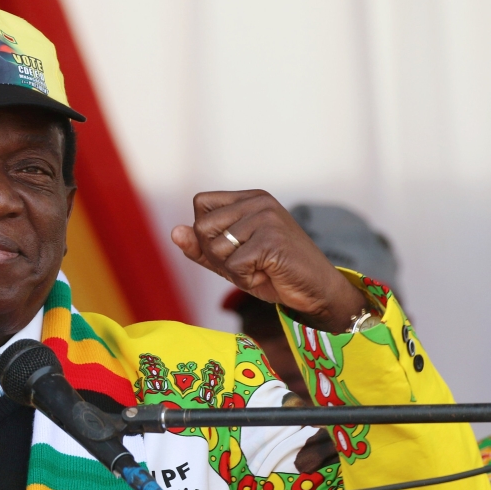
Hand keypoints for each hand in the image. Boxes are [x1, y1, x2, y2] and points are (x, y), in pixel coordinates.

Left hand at [171, 190, 368, 332]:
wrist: (316, 290)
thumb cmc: (272, 273)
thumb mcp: (229, 260)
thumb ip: (200, 247)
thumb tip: (174, 232)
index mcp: (248, 198)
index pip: (200, 204)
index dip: (206, 233)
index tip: (233, 247)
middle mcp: (258, 202)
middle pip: (202, 227)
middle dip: (217, 255)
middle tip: (248, 262)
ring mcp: (266, 218)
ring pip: (216, 248)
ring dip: (233, 270)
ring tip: (261, 267)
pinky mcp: (271, 240)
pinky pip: (234, 266)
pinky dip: (246, 280)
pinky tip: (268, 274)